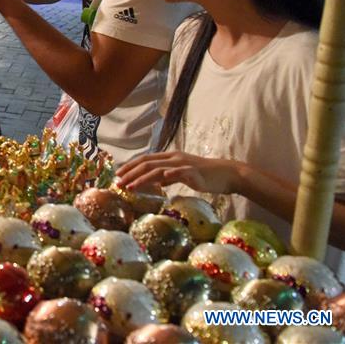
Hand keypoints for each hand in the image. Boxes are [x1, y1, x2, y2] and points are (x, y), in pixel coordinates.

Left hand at [116, 151, 243, 194]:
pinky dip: (168, 176)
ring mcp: (183, 164)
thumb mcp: (183, 174)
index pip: (145, 159)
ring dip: (141, 178)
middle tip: (117, 182)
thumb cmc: (205, 176)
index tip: (117, 174)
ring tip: (129, 187)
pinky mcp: (193, 172)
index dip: (130, 166)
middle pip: (147, 163)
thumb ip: (170, 177)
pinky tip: (159, 182)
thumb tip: (159, 182)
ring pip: (158, 169)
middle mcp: (174, 158)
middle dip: (130, 173)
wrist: (227, 174)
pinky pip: (178, 173)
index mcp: (170, 157)